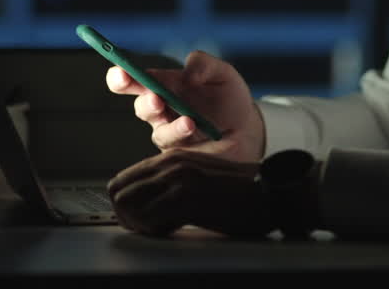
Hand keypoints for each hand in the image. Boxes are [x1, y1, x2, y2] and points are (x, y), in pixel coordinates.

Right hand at [106, 51, 264, 162]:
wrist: (247, 130)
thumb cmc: (229, 98)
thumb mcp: (221, 73)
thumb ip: (203, 64)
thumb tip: (187, 72)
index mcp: (163, 85)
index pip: (132, 79)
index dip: (121, 76)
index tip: (121, 72)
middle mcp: (161, 109)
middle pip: (140, 105)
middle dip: (145, 100)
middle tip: (155, 97)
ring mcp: (168, 132)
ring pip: (158, 128)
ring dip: (171, 123)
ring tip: (188, 118)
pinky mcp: (179, 152)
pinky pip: (174, 145)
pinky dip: (181, 134)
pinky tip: (192, 126)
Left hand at [107, 148, 271, 237]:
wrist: (270, 194)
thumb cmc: (239, 194)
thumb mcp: (198, 180)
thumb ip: (170, 185)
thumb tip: (142, 206)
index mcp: (170, 157)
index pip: (121, 181)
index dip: (125, 206)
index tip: (139, 221)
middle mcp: (170, 163)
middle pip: (118, 192)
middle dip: (126, 217)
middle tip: (145, 230)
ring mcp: (178, 177)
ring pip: (129, 205)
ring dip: (139, 224)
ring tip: (160, 230)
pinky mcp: (188, 195)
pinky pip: (149, 218)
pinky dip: (154, 230)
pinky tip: (172, 231)